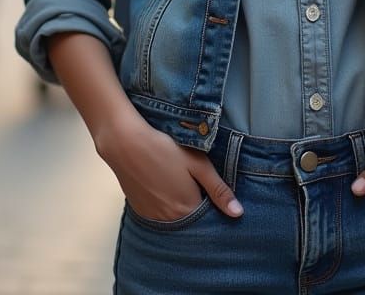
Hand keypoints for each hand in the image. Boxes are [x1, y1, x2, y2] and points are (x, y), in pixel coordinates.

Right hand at [97, 114, 242, 221]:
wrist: (126, 143)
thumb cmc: (165, 148)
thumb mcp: (198, 164)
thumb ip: (218, 189)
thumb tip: (238, 213)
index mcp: (187, 210)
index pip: (208, 218)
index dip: (212, 202)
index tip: (209, 186)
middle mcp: (169, 220)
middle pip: (190, 219)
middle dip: (196, 204)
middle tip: (192, 180)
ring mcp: (151, 217)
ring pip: (174, 217)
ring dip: (179, 205)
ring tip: (176, 179)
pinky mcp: (139, 211)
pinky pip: (158, 214)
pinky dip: (163, 204)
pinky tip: (162, 184)